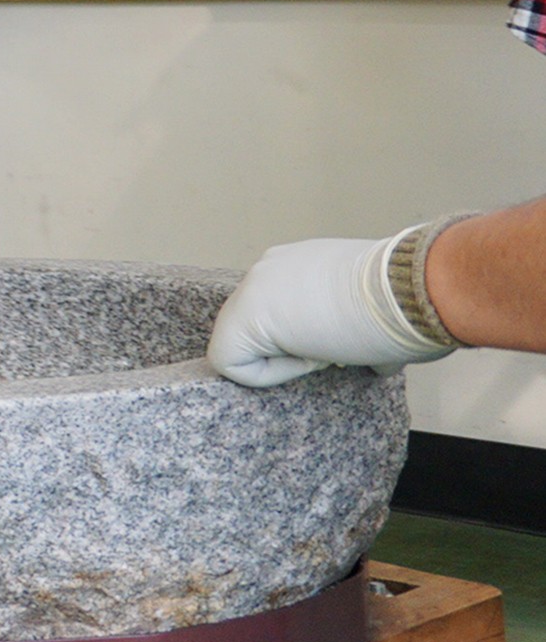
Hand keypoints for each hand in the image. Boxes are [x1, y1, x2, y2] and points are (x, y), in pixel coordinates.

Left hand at [208, 232, 457, 388]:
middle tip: (337, 347)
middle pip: (261, 329)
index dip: (314, 340)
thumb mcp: (380, 313)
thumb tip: (378, 362)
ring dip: (288, 360)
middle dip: (297, 349)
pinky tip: (308, 357)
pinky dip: (268, 375)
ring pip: (246, 345)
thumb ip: (360, 331)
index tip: (347, 336)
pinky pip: (231, 362)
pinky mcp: (241, 317)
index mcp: (300, 266)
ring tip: (330, 348)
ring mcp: (251, 289)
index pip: (285, 314)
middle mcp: (270, 269)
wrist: (411, 292)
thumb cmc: (408, 304)